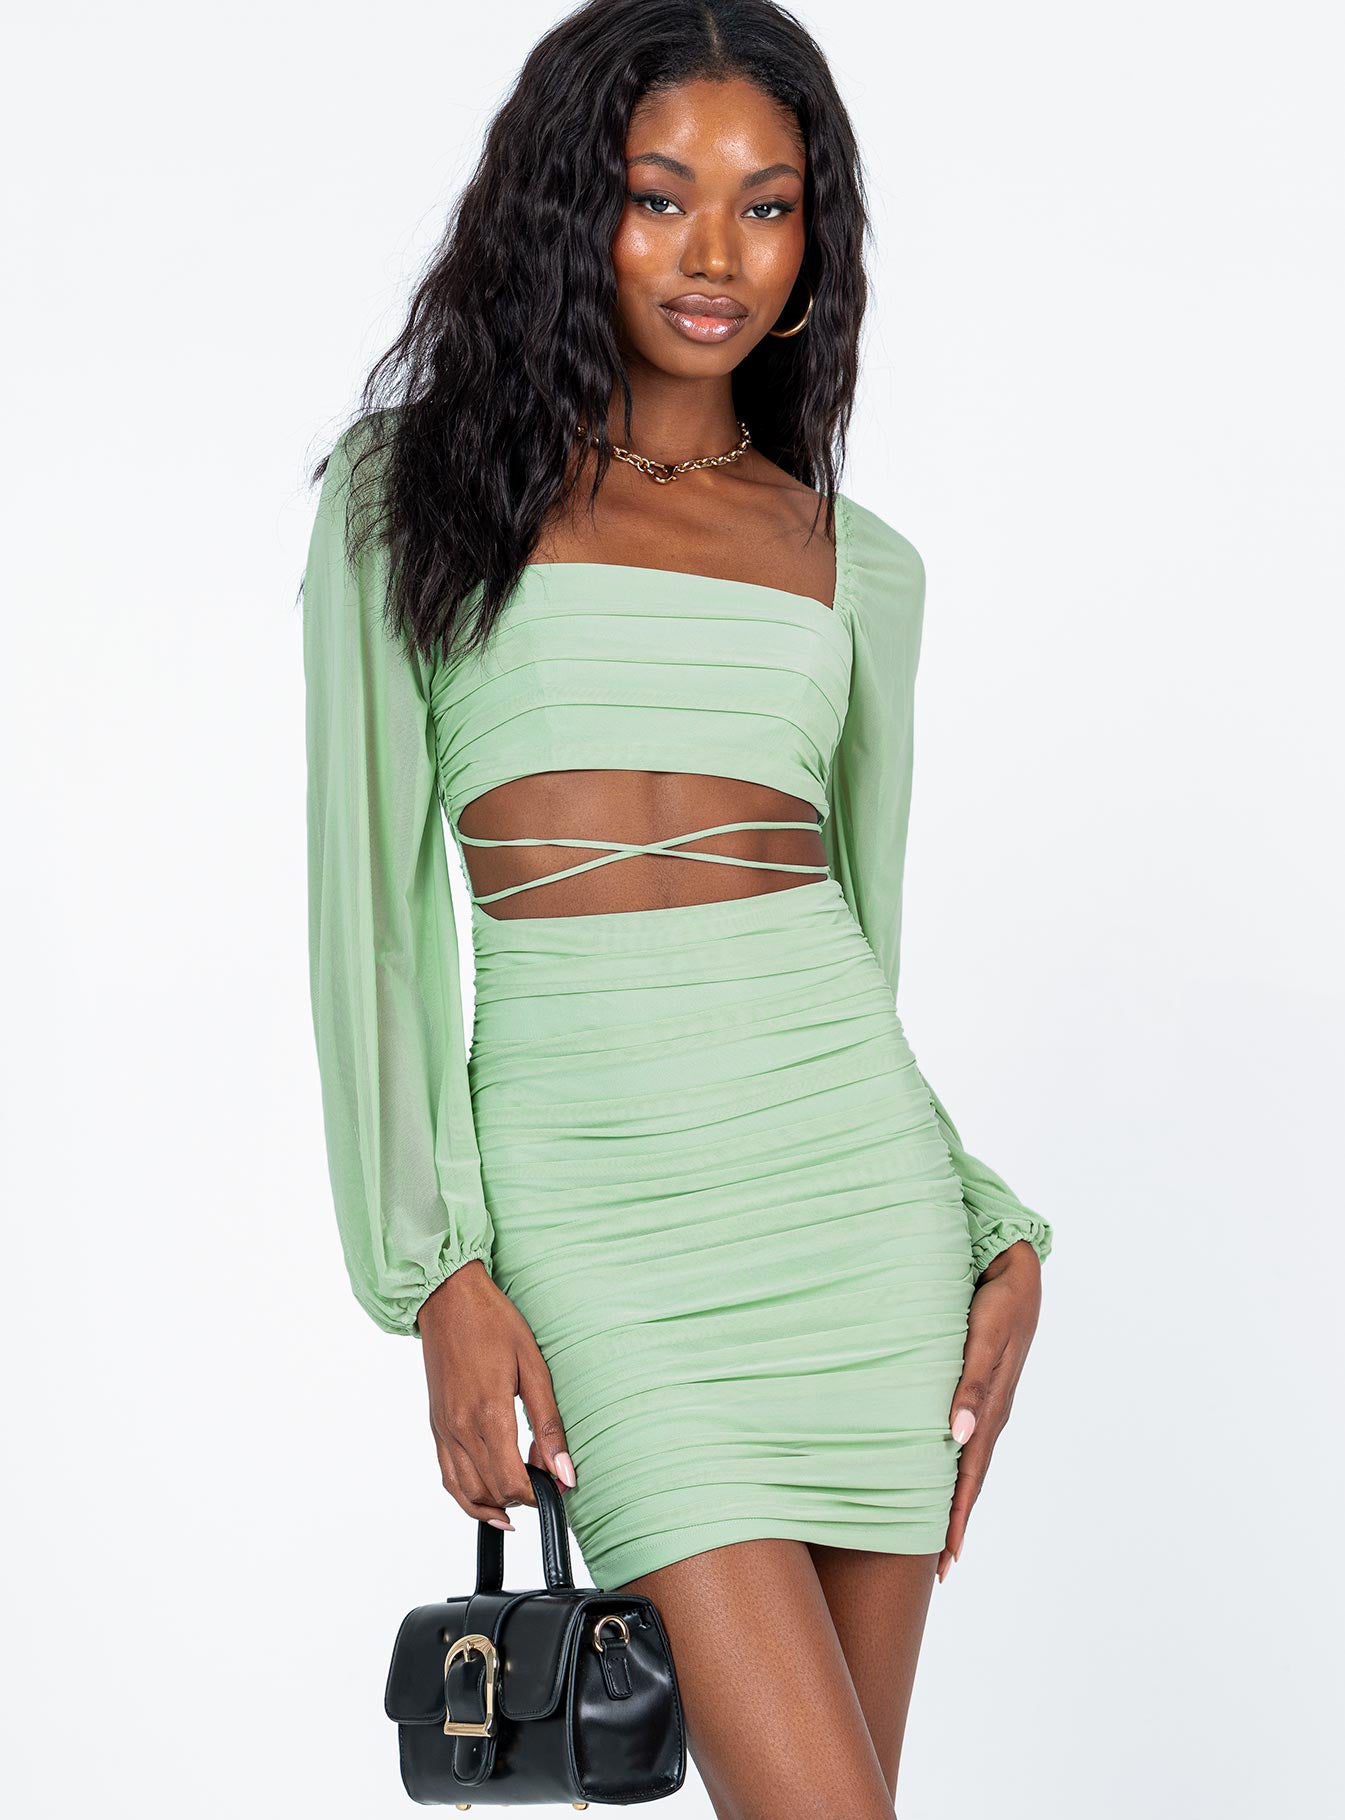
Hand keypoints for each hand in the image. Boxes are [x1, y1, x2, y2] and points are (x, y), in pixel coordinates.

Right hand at [416, 1259, 577, 1531]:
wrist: (448, 1298)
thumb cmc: (492, 1322)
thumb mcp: (533, 1366)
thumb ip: (548, 1424)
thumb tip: (564, 1471)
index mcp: (488, 1414)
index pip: (512, 1482)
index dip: (537, 1494)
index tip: (556, 1486)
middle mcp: (460, 1428)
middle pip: (491, 1491)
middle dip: (521, 1496)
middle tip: (545, 1479)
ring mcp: (443, 1429)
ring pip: (465, 1492)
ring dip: (494, 1504)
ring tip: (520, 1499)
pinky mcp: (436, 1425)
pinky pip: (447, 1476)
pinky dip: (466, 1495)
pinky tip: (487, 1497)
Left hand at [937, 1239, 1041, 1580]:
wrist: (1015, 1270)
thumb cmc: (996, 1303)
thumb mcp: (984, 1342)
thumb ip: (970, 1386)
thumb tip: (956, 1435)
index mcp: (989, 1411)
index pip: (969, 1476)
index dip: (957, 1517)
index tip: (945, 1560)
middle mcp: (989, 1414)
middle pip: (970, 1478)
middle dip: (955, 1520)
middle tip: (938, 1566)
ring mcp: (988, 1402)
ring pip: (968, 1460)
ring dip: (954, 1495)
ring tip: (938, 1528)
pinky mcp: (982, 1385)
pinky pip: (967, 1434)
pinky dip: (955, 1460)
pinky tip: (943, 1464)